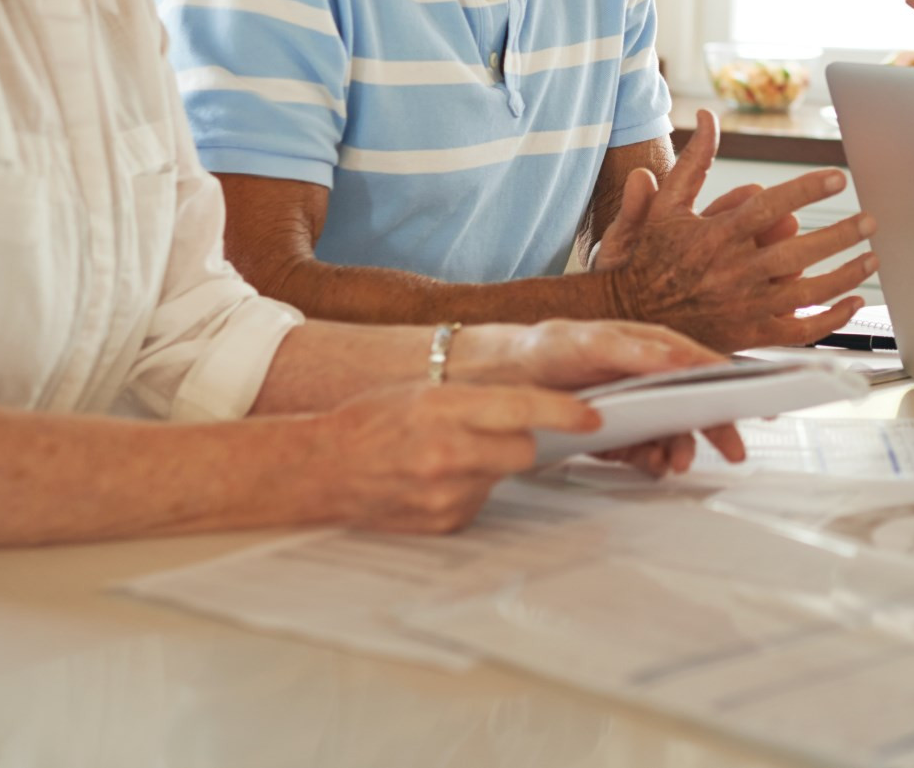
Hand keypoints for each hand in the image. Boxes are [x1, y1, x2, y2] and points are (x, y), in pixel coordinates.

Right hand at [312, 381, 599, 531]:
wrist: (321, 469)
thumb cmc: (370, 423)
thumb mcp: (422, 392)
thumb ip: (477, 402)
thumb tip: (534, 410)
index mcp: (444, 409)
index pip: (522, 409)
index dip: (564, 414)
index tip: (593, 417)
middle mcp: (449, 453)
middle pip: (524, 450)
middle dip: (521, 439)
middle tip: (498, 433)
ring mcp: (447, 494)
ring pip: (503, 476)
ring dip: (490, 465)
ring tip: (449, 456)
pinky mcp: (445, 522)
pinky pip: (481, 501)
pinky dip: (470, 489)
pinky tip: (436, 481)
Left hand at [451, 317, 750, 470]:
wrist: (490, 380)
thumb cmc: (538, 348)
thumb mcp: (584, 343)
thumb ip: (632, 350)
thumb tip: (679, 359)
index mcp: (645, 347)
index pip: (699, 363)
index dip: (731, 380)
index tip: (760, 400)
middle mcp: (643, 376)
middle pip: (692, 402)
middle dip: (714, 426)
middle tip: (732, 451)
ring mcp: (628, 406)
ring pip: (669, 431)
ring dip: (679, 448)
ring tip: (675, 464)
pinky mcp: (610, 434)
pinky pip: (642, 451)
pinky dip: (652, 461)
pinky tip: (654, 467)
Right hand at [591, 110, 875, 350]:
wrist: (629, 315)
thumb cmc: (647, 257)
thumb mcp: (665, 204)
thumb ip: (692, 160)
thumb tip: (707, 117)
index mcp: (716, 236)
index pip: (769, 207)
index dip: (806, 190)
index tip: (837, 178)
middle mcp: (734, 271)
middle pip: (798, 252)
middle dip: (839, 235)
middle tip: (870, 220)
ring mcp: (745, 306)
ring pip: (806, 292)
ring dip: (844, 274)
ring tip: (871, 257)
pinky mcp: (750, 334)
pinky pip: (798, 330)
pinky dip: (830, 319)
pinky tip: (852, 302)